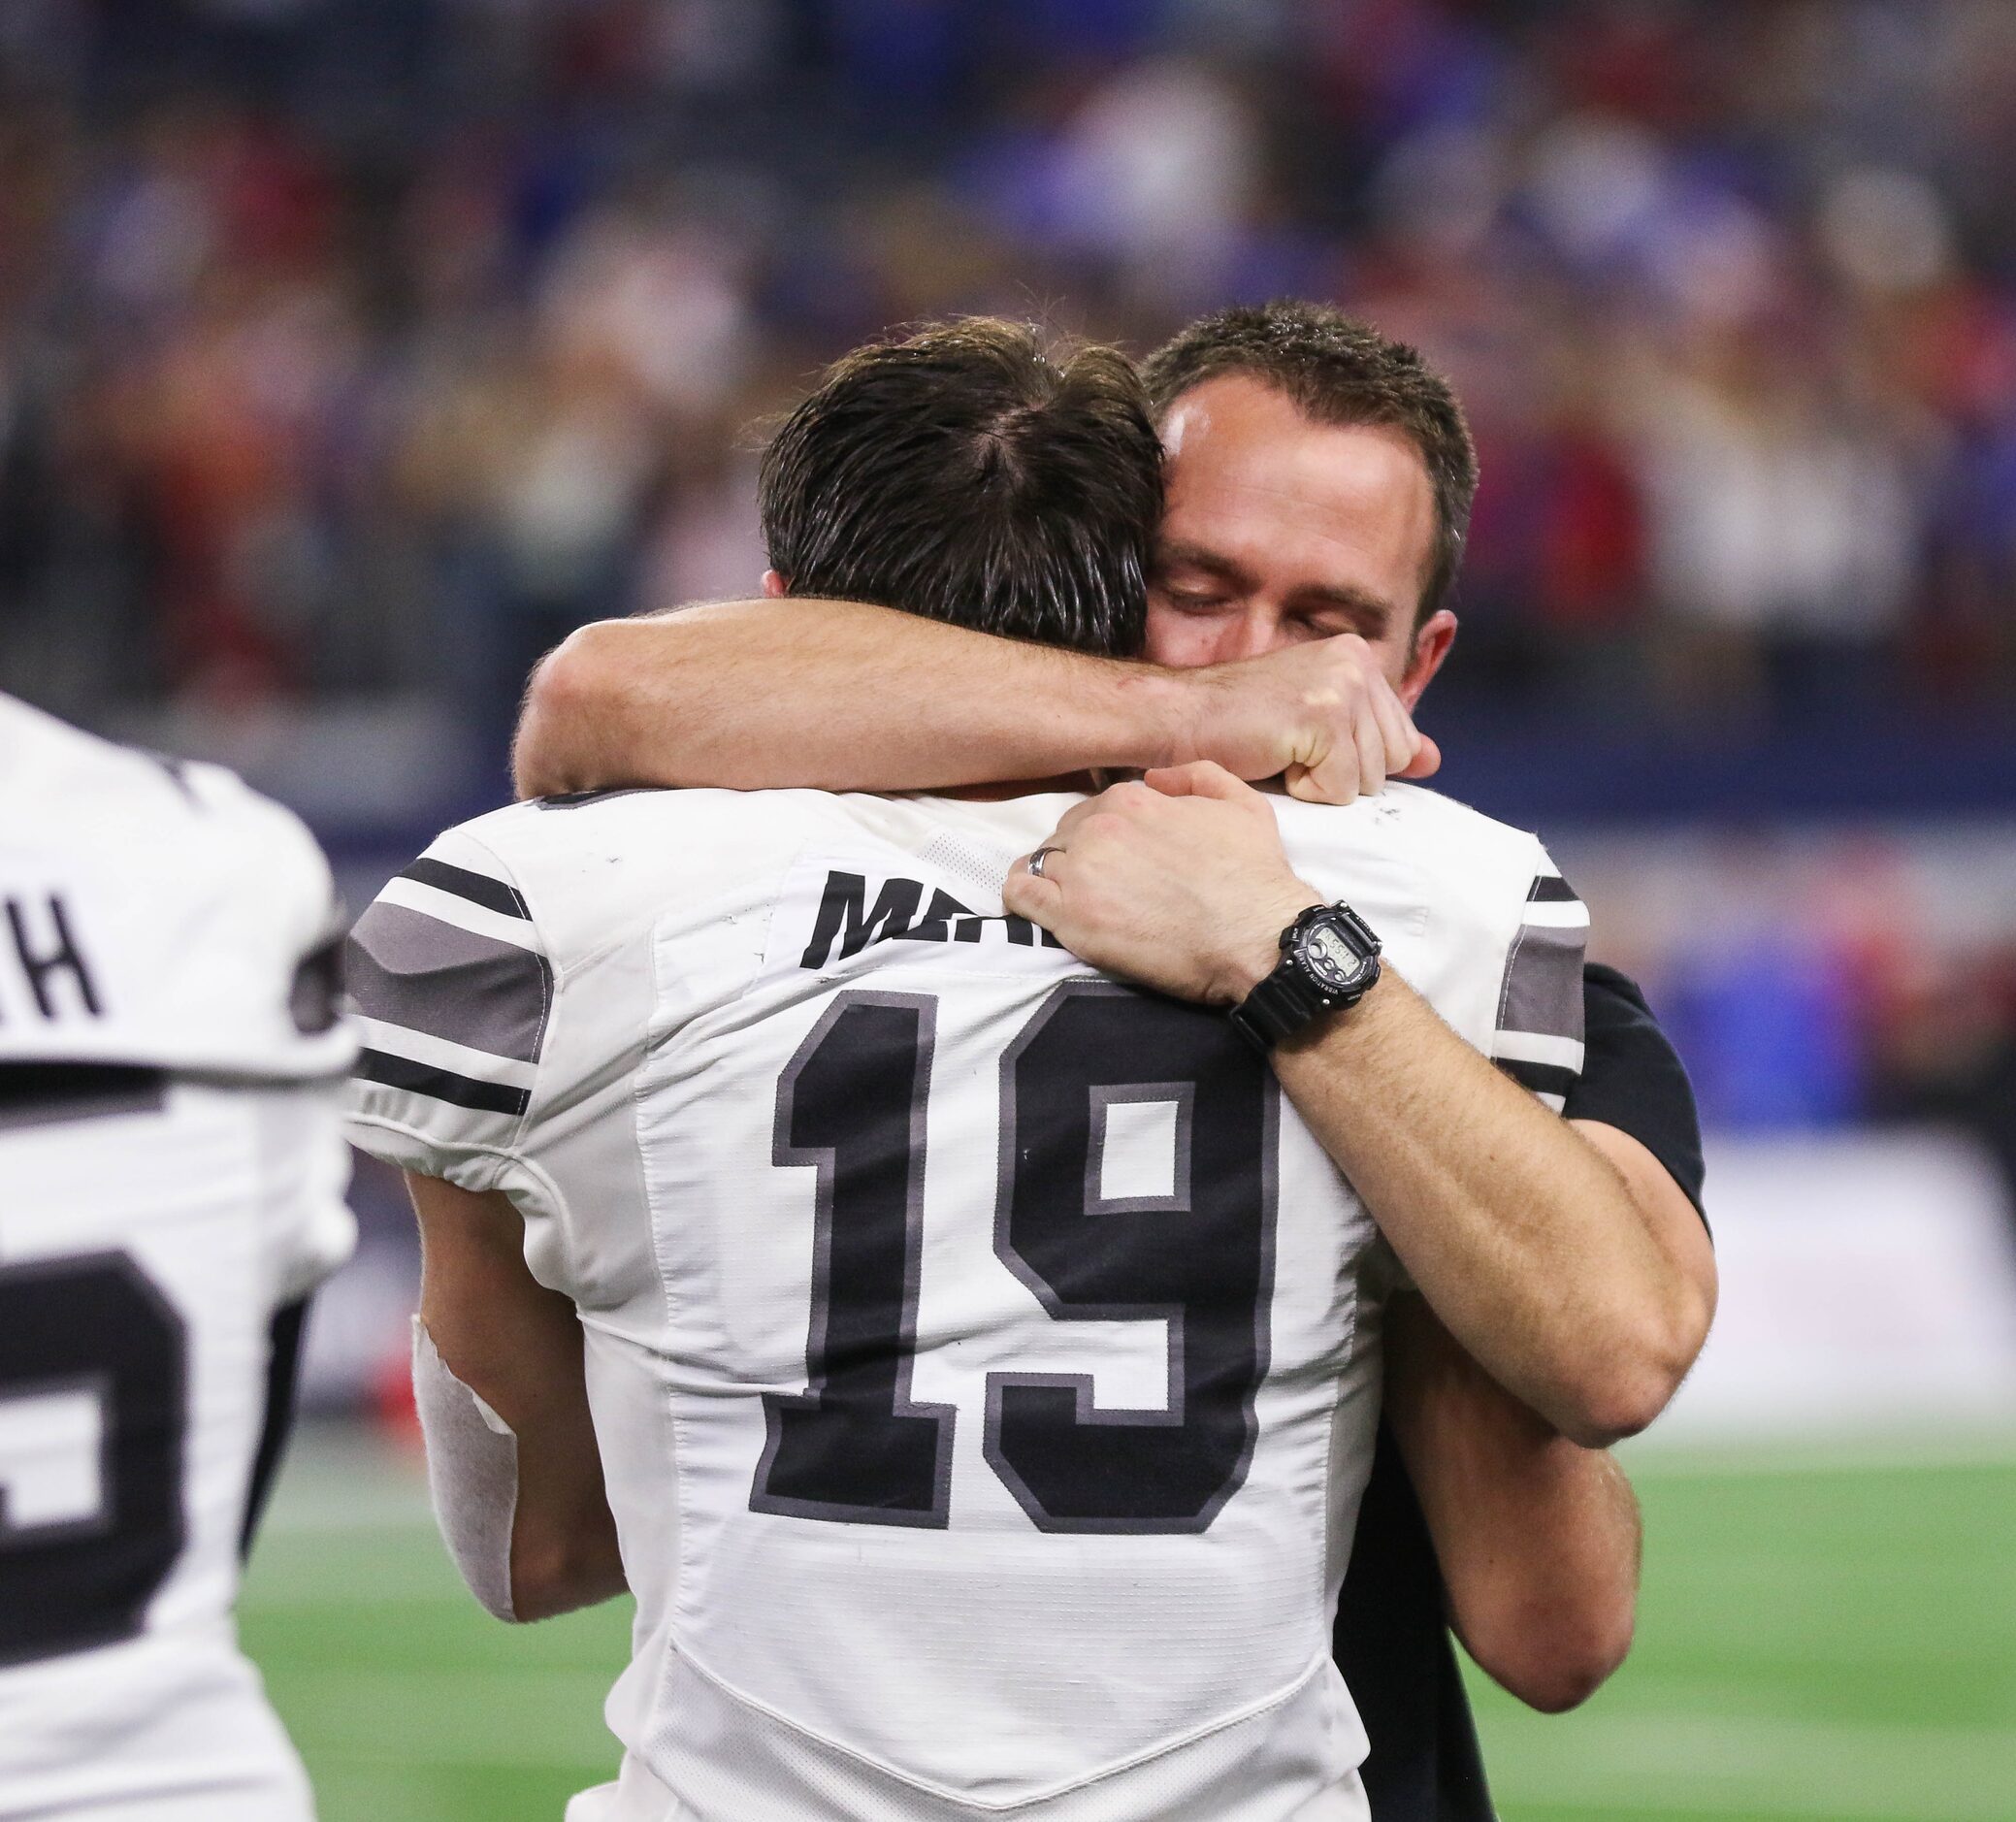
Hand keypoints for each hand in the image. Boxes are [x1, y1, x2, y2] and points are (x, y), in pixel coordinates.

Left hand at [1004, 763, 1320, 1005]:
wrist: (1256, 938)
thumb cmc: (1255, 876)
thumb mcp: (1243, 805)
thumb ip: (1198, 775)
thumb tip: (1155, 778)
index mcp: (1132, 799)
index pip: (1096, 808)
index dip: (1108, 834)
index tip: (1123, 859)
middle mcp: (1099, 829)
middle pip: (1066, 834)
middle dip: (1082, 854)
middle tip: (1107, 885)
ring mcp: (1080, 872)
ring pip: (1042, 862)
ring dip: (1057, 878)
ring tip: (1081, 902)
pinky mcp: (1070, 918)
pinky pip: (1020, 893)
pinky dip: (1023, 896)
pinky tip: (1042, 907)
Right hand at [1171, 635, 1439, 803]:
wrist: (1177, 718)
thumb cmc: (1236, 726)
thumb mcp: (1317, 726)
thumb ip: (1376, 739)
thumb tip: (1434, 760)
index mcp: (1357, 656)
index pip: (1400, 739)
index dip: (1352, 760)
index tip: (1303, 742)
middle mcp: (1356, 662)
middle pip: (1392, 760)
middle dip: (1343, 773)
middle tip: (1289, 749)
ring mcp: (1342, 687)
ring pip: (1369, 779)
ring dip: (1320, 784)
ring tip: (1278, 752)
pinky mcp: (1324, 716)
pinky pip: (1340, 790)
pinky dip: (1304, 792)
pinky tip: (1272, 760)